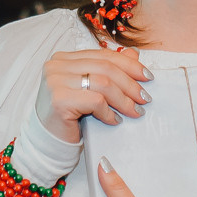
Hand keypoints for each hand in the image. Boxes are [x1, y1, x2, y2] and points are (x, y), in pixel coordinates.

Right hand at [33, 47, 150, 143]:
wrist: (49, 141)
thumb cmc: (70, 115)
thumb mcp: (90, 89)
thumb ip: (108, 70)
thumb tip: (134, 54)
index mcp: (64, 58)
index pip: (102, 55)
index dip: (128, 64)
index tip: (147, 76)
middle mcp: (56, 65)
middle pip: (105, 67)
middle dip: (130, 83)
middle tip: (145, 98)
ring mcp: (55, 81)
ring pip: (103, 83)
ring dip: (124, 99)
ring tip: (135, 111)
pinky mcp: (59, 100)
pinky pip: (95, 101)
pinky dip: (109, 112)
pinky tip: (114, 120)